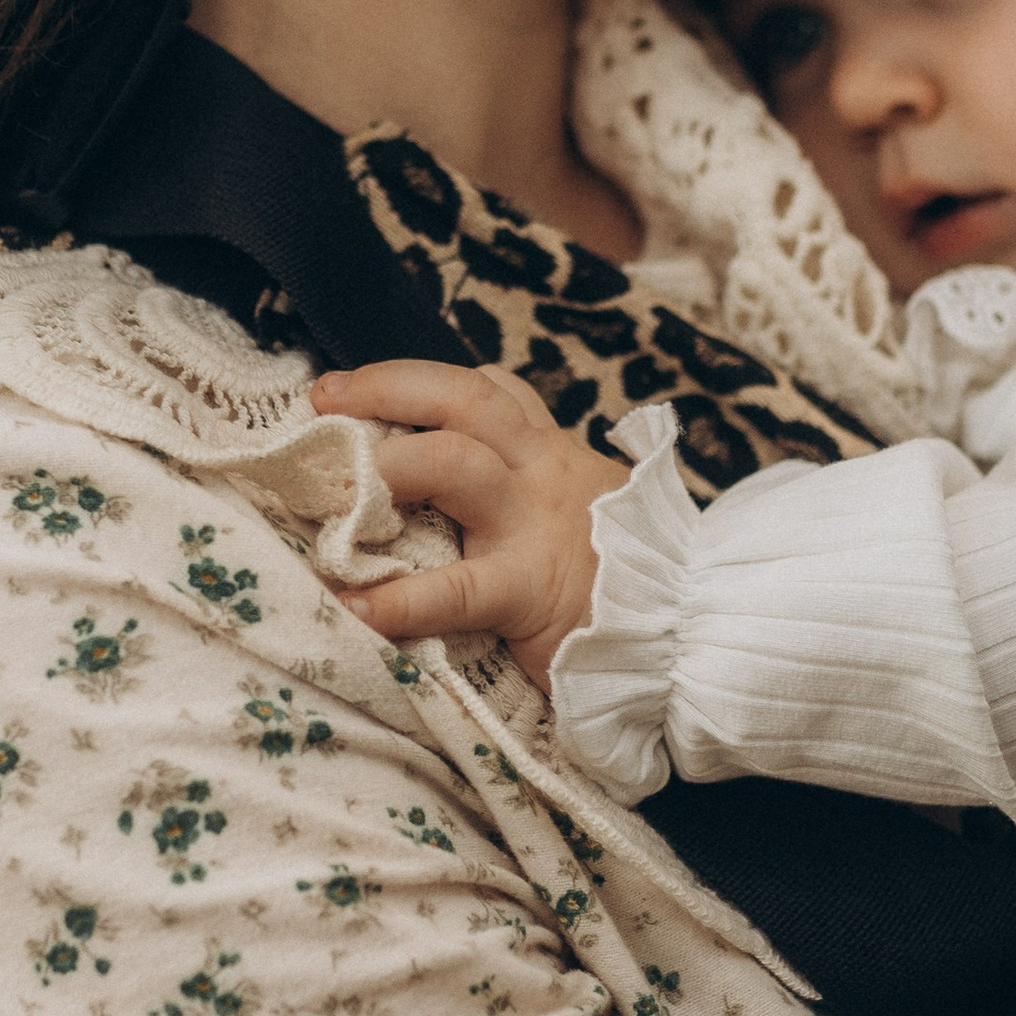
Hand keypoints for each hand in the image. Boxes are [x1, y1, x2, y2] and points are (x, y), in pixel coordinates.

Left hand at [310, 361, 631, 686]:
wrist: (690, 634)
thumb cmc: (623, 582)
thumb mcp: (579, 511)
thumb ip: (526, 491)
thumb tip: (444, 493)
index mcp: (551, 454)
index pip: (491, 391)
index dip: (419, 381)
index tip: (361, 387)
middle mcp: (542, 472)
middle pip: (465, 398)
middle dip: (387, 387)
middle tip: (325, 397)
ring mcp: (536, 525)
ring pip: (455, 462)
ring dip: (386, 466)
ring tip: (331, 489)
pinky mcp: (531, 590)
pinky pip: (457, 589)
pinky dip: (400, 599)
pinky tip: (357, 608)